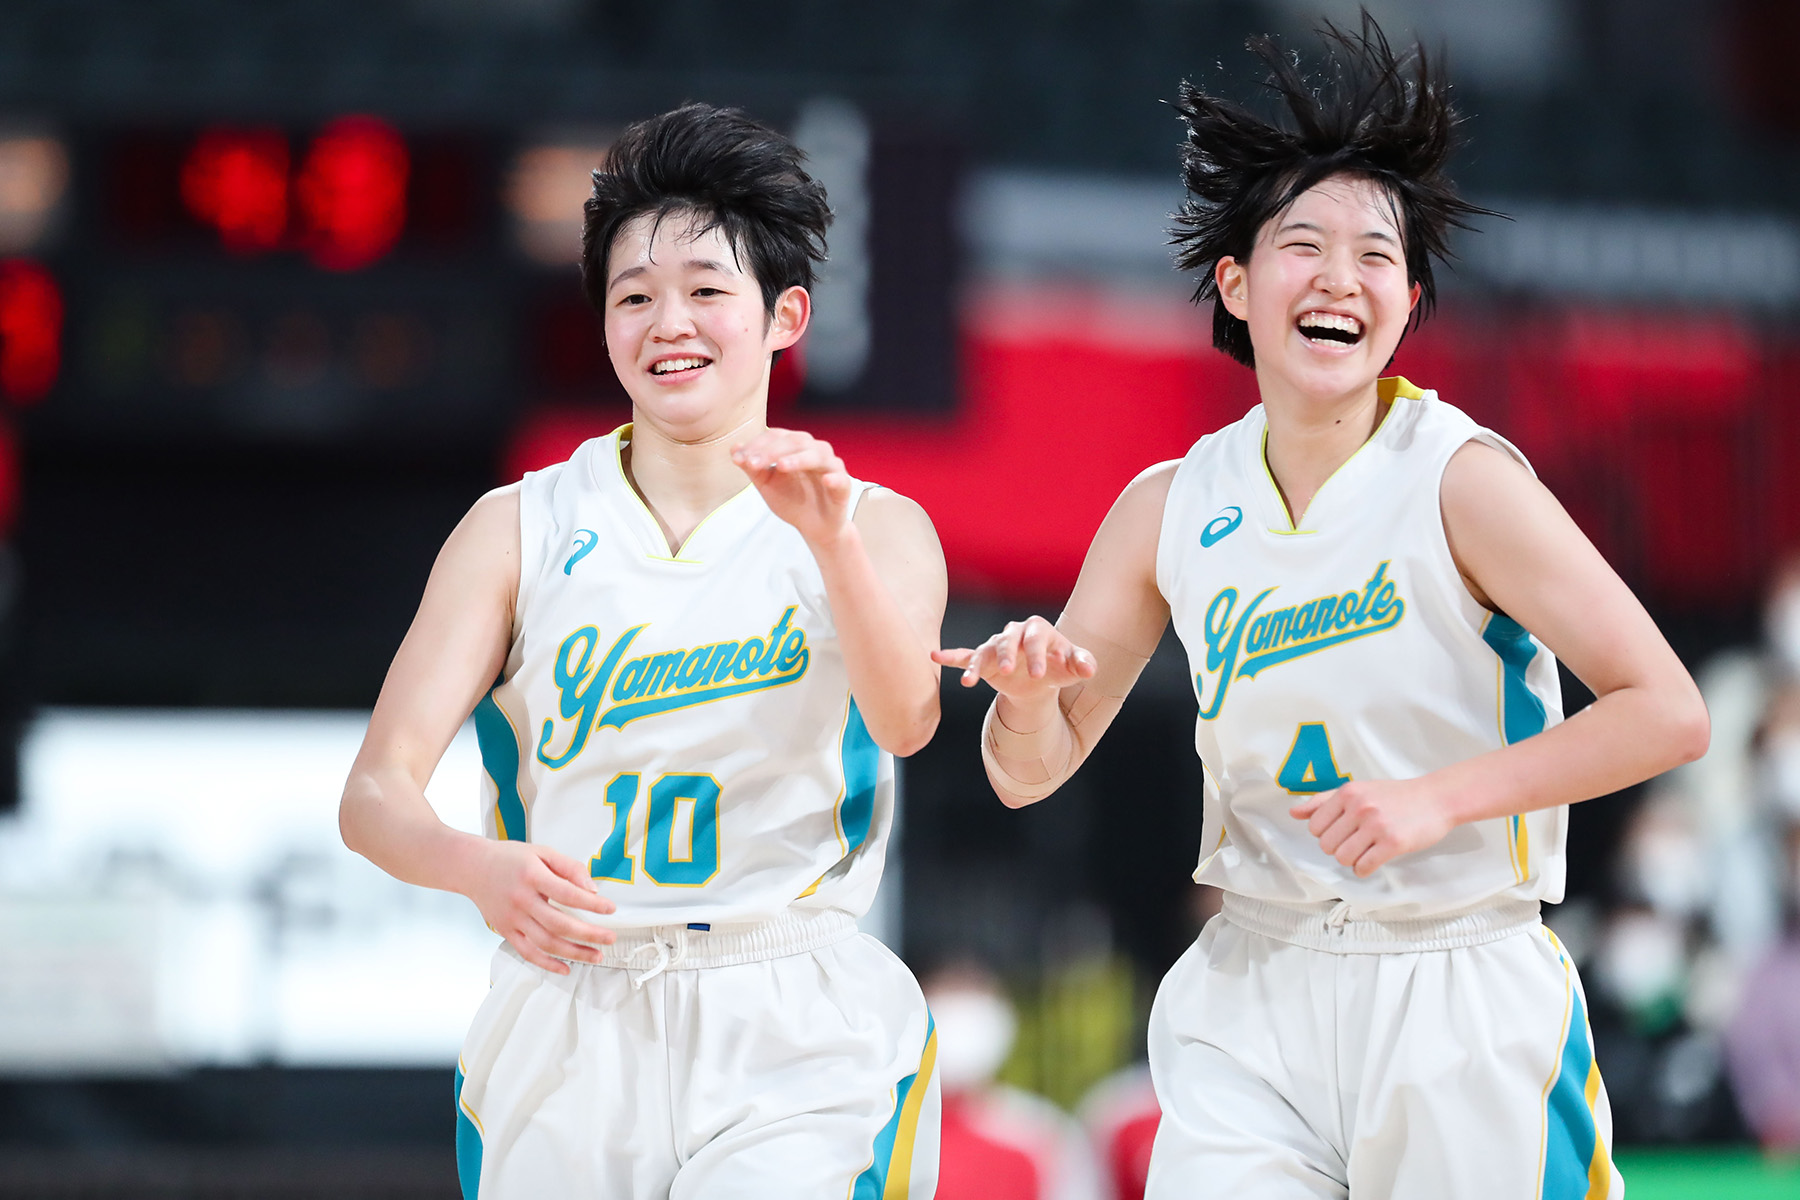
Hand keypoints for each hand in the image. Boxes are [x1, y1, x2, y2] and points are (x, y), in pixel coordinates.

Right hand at [463, 840, 615, 973]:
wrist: (472, 868)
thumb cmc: (510, 858)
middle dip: (588, 935)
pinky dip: (547, 964)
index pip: (567, 894)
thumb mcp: (542, 852)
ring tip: (595, 955)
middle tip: (610, 938)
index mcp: (532, 876)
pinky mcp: (505, 931)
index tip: (610, 909)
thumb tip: (592, 889)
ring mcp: (512, 919)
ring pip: (545, 943)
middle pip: (558, 924)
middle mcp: (521, 900)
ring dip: (574, 953)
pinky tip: (566, 968)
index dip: (591, 904)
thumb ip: (569, 867)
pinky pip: (528, 953)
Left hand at [732, 428, 854, 547]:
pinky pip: (840, 479)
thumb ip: (752, 467)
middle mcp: (814, 450)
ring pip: (817, 455)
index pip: (776, 436)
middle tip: (753, 463)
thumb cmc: (791, 499)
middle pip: (795, 441)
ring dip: (798, 459)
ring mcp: (831, 466)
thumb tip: (734, 450)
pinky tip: (825, 480)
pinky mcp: (844, 485)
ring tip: (781, 466)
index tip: (740, 458)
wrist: (813, 526)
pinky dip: (833, 478)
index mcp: (795, 446)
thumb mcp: (766, 484)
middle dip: (772, 451)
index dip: (757, 445)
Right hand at [932, 615, 1096, 701]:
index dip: (1037, 654)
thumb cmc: (1061, 666)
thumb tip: (1089, 669)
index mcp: (1038, 630)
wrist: (1042, 678)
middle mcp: (1014, 634)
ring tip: (969, 682)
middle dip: (1007, 655)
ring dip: (978, 665)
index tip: (1039, 674)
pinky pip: (965, 656)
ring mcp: (996, 646)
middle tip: (1008, 671)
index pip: (1036, 638)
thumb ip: (1083, 664)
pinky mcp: (983, 659)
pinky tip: (936, 656)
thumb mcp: (1074, 666)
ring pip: (985, 650)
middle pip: (1008, 641)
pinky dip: (951, 657)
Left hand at [1289, 777, 1454, 876]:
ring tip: (1364, 851)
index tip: (1342, 832)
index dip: (1325, 834)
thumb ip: (1324, 801)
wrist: (1436, 798)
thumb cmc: (1394, 796)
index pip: (1315, 826)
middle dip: (1337, 849)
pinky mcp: (1393, 842)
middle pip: (1326, 845)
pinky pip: (1364, 867)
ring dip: (1351, 860)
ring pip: (1343, 858)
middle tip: (1355, 843)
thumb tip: (1294, 813)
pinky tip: (1373, 860)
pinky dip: (1364, 869)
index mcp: (1348, 793)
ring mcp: (1376, 825)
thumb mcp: (1358, 789)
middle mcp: (1359, 807)